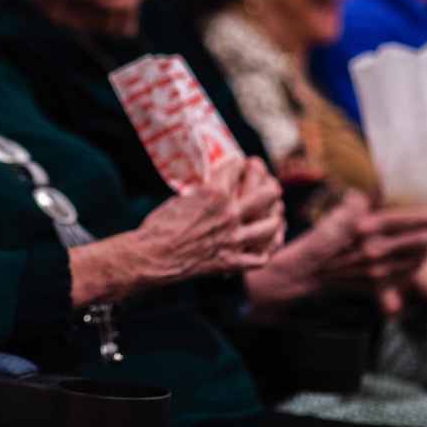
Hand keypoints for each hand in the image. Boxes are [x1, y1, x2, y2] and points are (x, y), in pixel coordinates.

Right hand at [73, 157, 284, 302]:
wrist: (151, 256)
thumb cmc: (158, 226)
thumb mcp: (181, 199)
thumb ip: (203, 193)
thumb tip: (212, 188)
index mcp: (214, 193)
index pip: (238, 168)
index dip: (239, 164)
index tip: (240, 164)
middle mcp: (230, 214)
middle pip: (267, 194)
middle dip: (270, 185)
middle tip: (269, 185)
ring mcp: (234, 240)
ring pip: (271, 225)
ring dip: (275, 217)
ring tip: (274, 213)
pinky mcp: (231, 262)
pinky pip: (261, 257)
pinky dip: (267, 249)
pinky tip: (266, 243)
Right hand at [244, 194, 426, 314]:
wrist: (309, 270)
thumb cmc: (324, 238)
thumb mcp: (343, 212)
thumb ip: (367, 197)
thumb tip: (384, 178)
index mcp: (367, 227)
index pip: (408, 219)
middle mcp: (375, 250)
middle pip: (421, 240)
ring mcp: (378, 270)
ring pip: (418, 258)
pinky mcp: (379, 285)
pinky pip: (407, 274)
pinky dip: (416, 265)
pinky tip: (420, 257)